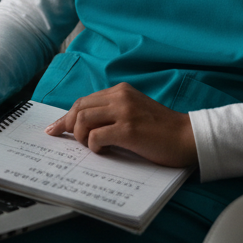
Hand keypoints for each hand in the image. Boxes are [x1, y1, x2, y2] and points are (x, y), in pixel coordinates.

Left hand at [43, 83, 196, 167]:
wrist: (187, 137)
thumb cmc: (162, 130)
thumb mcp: (135, 111)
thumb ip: (113, 112)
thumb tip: (83, 126)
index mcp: (121, 91)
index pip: (84, 101)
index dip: (67, 116)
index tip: (55, 128)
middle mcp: (120, 97)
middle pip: (79, 108)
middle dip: (66, 126)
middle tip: (63, 140)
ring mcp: (124, 112)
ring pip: (82, 120)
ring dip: (80, 137)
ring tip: (91, 146)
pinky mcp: (128, 129)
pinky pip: (95, 137)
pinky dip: (93, 146)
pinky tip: (104, 151)